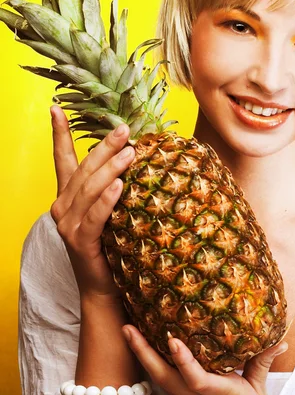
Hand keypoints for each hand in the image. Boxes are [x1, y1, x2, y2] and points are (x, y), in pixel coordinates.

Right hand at [49, 105, 134, 301]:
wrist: (103, 287)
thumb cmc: (111, 245)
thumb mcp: (111, 212)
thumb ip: (114, 188)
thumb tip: (138, 157)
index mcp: (68, 196)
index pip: (63, 159)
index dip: (60, 134)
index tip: (56, 107)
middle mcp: (63, 206)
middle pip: (84, 169)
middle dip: (104, 147)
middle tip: (124, 129)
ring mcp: (68, 224)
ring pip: (89, 189)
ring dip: (110, 168)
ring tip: (130, 152)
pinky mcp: (80, 241)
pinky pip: (94, 216)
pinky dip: (107, 199)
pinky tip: (120, 185)